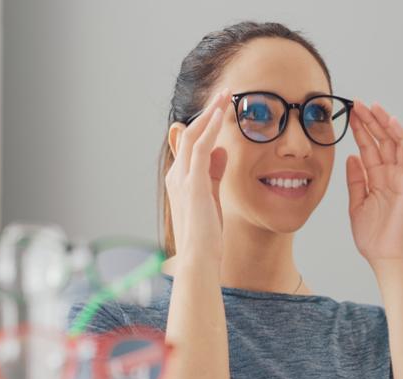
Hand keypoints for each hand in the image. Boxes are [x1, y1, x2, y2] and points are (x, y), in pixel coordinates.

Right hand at [166, 89, 230, 263]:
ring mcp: (183, 179)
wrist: (199, 259)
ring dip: (210, 113)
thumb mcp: (212, 198)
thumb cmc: (206, 235)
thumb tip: (222, 151)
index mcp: (179, 181)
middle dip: (207, 113)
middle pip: (189, 134)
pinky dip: (210, 129)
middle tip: (224, 95)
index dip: (205, 125)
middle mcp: (177, 176)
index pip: (190, 145)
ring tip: (226, 96)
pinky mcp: (193, 184)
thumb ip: (215, 173)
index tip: (220, 110)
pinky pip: (201, 148)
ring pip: (194, 135)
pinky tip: (221, 115)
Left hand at [345, 100, 402, 265]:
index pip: (369, 149)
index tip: (350, 114)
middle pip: (382, 141)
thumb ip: (356, 180)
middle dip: (370, 121)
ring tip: (372, 107)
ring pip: (396, 143)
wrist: (386, 255)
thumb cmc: (373, 236)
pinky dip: (402, 137)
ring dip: (384, 124)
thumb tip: (352, 157)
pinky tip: (391, 123)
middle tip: (357, 103)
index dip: (360, 131)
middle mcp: (391, 175)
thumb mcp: (357, 203)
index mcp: (377, 180)